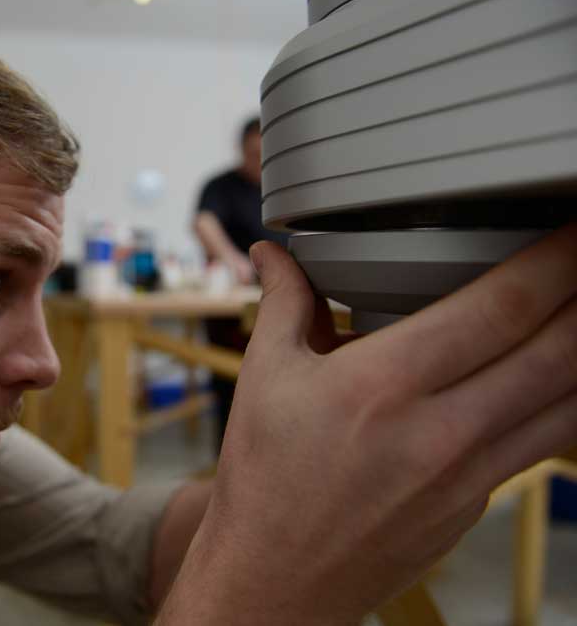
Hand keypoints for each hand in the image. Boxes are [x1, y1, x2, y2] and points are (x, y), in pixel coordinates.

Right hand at [161, 224, 576, 623]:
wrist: (273, 581)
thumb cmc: (263, 481)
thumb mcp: (264, 378)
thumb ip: (283, 303)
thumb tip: (273, 254)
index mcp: (383, 384)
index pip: (499, 307)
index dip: (554, 258)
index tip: (572, 227)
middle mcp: (440, 430)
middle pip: (559, 350)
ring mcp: (469, 475)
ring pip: (570, 401)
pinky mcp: (477, 503)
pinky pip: (542, 441)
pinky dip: (563, 400)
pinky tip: (552, 376)